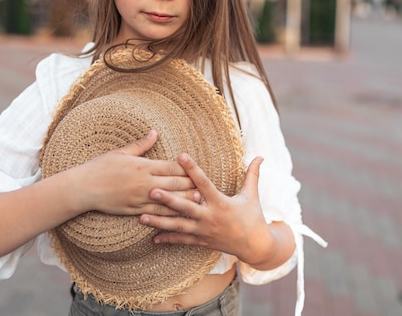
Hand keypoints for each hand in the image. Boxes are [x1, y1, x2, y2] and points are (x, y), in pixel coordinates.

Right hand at [66, 130, 198, 216]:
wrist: (83, 188)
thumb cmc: (100, 167)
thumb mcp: (120, 152)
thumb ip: (141, 145)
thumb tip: (154, 132)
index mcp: (142, 166)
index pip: (170, 166)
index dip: (186, 168)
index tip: (197, 168)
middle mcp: (143, 182)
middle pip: (173, 183)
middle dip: (190, 184)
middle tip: (205, 185)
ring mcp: (139, 197)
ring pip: (168, 200)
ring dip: (184, 200)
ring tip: (198, 200)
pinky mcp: (134, 210)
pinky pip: (155, 213)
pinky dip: (168, 213)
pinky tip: (178, 215)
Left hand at [139, 154, 292, 269]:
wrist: (255, 246)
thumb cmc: (253, 217)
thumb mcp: (252, 195)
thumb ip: (252, 174)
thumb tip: (260, 156)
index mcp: (221, 202)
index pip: (203, 183)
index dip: (192, 169)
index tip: (180, 156)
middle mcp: (210, 217)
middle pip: (185, 207)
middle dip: (168, 199)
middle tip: (151, 191)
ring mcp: (204, 231)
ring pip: (178, 226)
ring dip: (159, 221)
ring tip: (141, 217)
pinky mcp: (201, 241)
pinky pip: (182, 240)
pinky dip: (167, 239)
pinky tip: (153, 237)